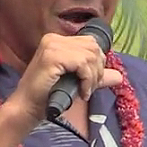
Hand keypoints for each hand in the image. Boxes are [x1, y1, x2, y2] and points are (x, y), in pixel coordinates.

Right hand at [9, 33, 123, 120]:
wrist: (27, 108)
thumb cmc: (48, 96)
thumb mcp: (76, 82)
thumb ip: (95, 77)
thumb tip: (119, 76)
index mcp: (58, 40)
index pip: (90, 43)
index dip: (97, 62)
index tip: (92, 82)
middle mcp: (54, 39)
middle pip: (93, 47)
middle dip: (98, 70)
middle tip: (89, 88)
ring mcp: (52, 46)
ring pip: (90, 55)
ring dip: (93, 77)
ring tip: (85, 91)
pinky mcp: (53, 56)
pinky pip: (83, 63)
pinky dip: (87, 80)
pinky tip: (82, 92)